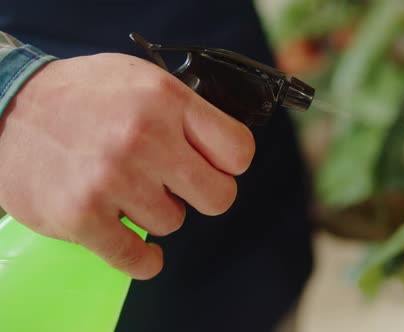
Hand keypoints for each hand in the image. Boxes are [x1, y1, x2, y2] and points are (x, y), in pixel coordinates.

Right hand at [0, 53, 254, 278]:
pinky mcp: (83, 216)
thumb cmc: (79, 95)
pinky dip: (144, 259)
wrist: (6, 107)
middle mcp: (145, 138)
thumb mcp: (139, 79)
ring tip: (127, 190)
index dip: (230, 164)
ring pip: (173, 223)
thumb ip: (184, 110)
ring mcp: (114, 179)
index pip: (239, 150)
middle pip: (219, 197)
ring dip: (155, 213)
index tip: (215, 166)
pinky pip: (138, 258)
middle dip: (203, 194)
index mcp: (166, 100)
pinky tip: (139, 247)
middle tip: (178, 185)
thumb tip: (222, 146)